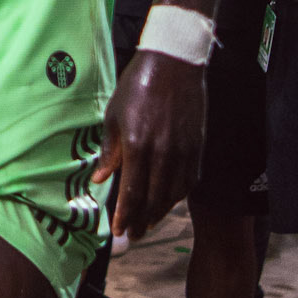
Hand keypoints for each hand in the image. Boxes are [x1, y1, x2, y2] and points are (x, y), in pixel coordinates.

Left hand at [94, 49, 205, 237]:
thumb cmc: (137, 85)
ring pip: (173, 194)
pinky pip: (189, 180)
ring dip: (160, 213)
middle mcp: (162, 153)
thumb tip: (100, 178)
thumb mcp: (114, 115)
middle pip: (153, 199)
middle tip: (132, 234)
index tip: (118, 230)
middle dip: (141, 220)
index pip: (131, 192)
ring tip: (148, 224)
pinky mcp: (197, 146)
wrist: (174, 63)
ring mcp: (183, 151)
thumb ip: (110, 151)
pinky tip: (169, 201)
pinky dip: (179, 196)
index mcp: (137, 145)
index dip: (125, 215)